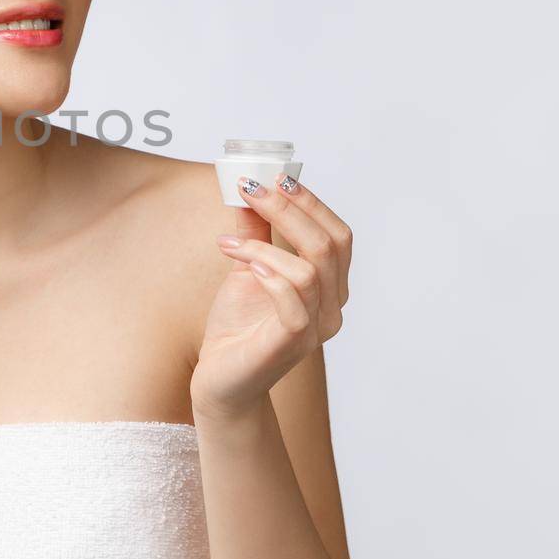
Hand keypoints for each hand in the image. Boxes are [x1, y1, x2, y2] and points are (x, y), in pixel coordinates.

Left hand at [189, 172, 352, 422]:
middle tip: (251, 191)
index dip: (310, 202)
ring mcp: (317, 328)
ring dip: (266, 244)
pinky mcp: (292, 344)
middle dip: (290, 210)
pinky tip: (244, 265)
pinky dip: (270, 273)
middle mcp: (333, 307)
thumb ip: (254, 232)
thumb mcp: (248, 268)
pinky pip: (294, 301)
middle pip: (329, 245)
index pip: (338, 235)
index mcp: (330, 286)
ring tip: (230, 242)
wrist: (220, 379)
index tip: (273, 179)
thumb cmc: (238, 326)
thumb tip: (249, 187)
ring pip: (311, 269)